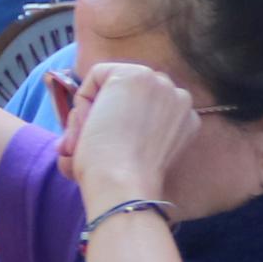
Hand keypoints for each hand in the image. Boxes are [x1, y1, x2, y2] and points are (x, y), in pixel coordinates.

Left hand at [61, 59, 199, 207]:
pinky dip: (83, 99)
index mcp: (185, 118)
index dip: (119, 125)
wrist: (124, 186)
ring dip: (94, 110)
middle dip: (106, 114)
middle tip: (90, 146)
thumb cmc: (126, 182)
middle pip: (129, 94)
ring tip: (85, 141)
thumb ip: (130, 134)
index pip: (144, 107)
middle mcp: (178, 95)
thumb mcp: (140, 155)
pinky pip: (97, 75)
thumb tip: (77, 135)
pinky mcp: (134, 75)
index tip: (107, 151)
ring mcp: (159, 82)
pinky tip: (88, 126)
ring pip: (112, 85)